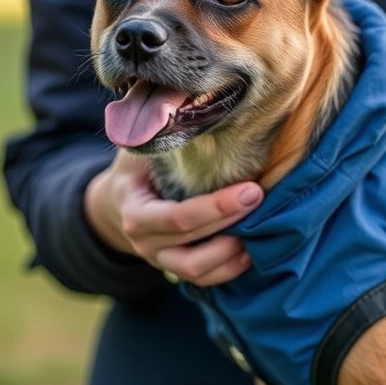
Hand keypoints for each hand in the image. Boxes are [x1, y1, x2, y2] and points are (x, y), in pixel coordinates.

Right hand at [84, 151, 262, 285]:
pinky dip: (230, 269)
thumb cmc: (139, 168)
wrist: (123, 201)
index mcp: (135, 210)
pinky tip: (252, 249)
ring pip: (197, 270)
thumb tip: (181, 103)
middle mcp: (145, 241)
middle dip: (231, 220)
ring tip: (260, 228)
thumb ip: (157, 135)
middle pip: (191, 242)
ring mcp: (160, 260)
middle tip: (262, 196)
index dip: (216, 208)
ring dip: (232, 254)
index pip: (176, 218)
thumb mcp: (140, 150)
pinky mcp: (177, 268)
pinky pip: (204, 280)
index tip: (251, 189)